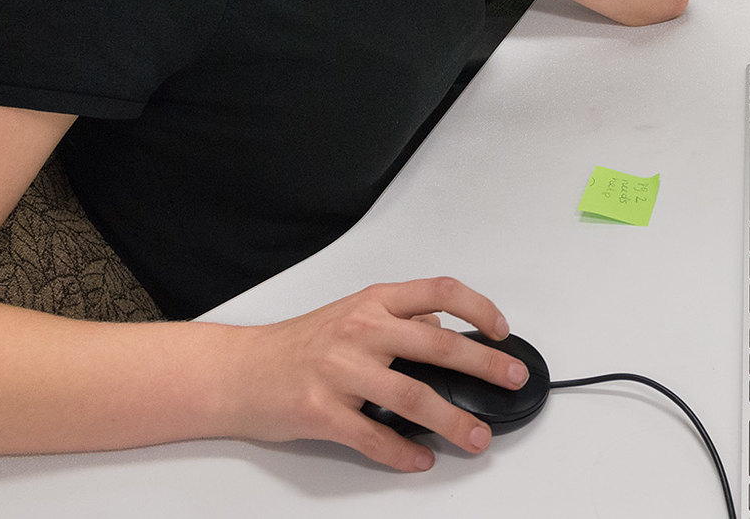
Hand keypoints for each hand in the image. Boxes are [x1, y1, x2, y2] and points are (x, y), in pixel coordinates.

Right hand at [227, 277, 523, 471]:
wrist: (238, 371)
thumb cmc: (297, 345)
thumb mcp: (351, 314)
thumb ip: (398, 319)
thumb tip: (443, 329)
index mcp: (373, 303)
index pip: (440, 292)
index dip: (479, 308)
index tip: (501, 331)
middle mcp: (360, 331)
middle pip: (437, 346)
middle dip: (484, 365)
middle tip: (511, 379)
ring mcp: (340, 372)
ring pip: (412, 396)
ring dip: (452, 420)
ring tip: (477, 435)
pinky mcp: (322, 412)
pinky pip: (373, 436)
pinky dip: (403, 452)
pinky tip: (421, 458)